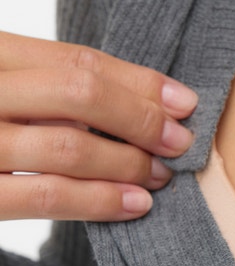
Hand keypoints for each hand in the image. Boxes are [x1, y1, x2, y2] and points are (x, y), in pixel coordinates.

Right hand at [0, 31, 197, 220]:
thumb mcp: (11, 95)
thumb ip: (56, 92)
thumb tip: (155, 105)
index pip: (76, 60)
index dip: (140, 83)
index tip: (185, 103)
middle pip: (79, 94)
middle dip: (142, 120)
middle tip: (179, 144)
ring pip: (69, 147)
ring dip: (129, 164)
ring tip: (160, 177)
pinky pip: (47, 195)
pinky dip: (100, 200)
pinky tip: (135, 205)